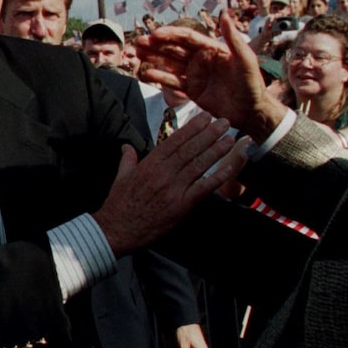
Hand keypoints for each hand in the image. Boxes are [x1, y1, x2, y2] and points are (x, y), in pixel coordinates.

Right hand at [92, 112, 244, 255]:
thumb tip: (126, 146)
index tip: (205, 117)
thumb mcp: (120, 176)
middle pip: (190, 149)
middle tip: (224, 122)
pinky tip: (229, 169)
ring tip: (230, 139)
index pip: (175, 141)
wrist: (117, 230)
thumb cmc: (119, 204)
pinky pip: (202, 189)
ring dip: (216, 151)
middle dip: (209, 134)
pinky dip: (216, 178)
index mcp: (150, 164)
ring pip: (198, 165)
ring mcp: (173, 189)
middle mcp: (163, 173)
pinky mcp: (181, 206)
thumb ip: (127, 158)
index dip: (192, 128)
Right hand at [138, 9, 288, 140]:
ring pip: (169, 64)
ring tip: (136, 55)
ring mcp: (195, 75)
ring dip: (153, 58)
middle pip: (174, 49)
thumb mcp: (246, 59)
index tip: (154, 34)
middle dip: (155, 45)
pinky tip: (146, 74)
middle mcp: (200, 59)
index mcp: (211, 49)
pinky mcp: (192, 91)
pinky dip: (160, 78)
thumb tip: (225, 13)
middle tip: (138, 43)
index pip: (187, 38)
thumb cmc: (252, 84)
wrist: (252, 112)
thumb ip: (233, 38)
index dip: (170, 34)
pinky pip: (173, 83)